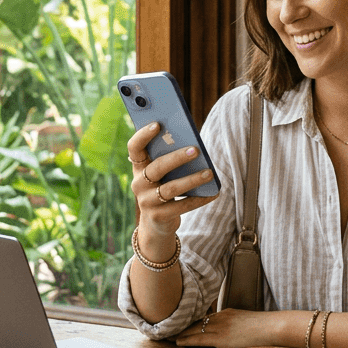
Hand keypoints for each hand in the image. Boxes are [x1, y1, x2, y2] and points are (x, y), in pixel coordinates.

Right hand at [127, 122, 218, 239]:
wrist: (156, 222)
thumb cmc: (163, 187)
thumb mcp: (162, 173)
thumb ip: (169, 158)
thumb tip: (193, 145)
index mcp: (138, 167)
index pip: (134, 148)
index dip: (143, 135)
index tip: (157, 124)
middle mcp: (139, 183)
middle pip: (157, 168)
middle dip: (177, 158)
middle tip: (196, 150)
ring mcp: (147, 201)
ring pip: (170, 189)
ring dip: (192, 180)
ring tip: (209, 173)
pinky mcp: (159, 216)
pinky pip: (181, 206)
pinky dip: (199, 199)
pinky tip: (213, 193)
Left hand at [174, 308, 274, 347]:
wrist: (274, 327)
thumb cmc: (267, 328)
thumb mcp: (249, 323)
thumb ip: (239, 328)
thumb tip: (238, 335)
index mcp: (227, 313)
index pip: (205, 318)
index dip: (191, 322)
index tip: (182, 325)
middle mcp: (221, 317)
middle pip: (196, 322)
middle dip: (182, 326)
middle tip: (169, 329)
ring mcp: (220, 326)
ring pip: (194, 329)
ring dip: (181, 333)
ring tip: (168, 336)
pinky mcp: (221, 337)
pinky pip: (199, 339)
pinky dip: (187, 340)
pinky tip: (178, 342)